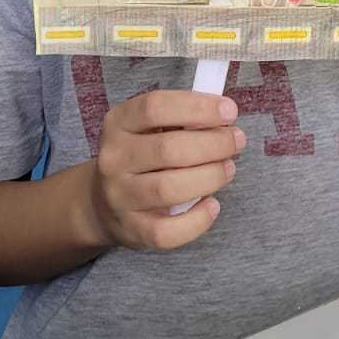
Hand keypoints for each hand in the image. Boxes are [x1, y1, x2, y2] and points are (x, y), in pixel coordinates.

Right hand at [90, 90, 243, 250]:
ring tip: (228, 168)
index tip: (229, 111)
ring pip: (169, 188)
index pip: (155, 107)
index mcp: (118, 123)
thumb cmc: (140, 157)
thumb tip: (224, 118)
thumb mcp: (147, 127)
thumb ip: (180, 119)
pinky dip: (198, 219)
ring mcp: (120, 197)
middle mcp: (114, 159)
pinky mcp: (133, 230)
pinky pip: (168, 231)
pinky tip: (212, 205)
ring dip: (210, 176)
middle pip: (168, 149)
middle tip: (236, 141)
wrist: (102, 202)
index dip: (197, 107)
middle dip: (213, 144)